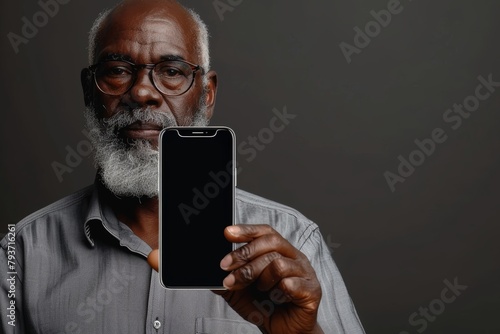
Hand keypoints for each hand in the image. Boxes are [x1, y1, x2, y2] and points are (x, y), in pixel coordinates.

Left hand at [146, 224, 323, 333]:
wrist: (283, 331)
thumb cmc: (260, 304)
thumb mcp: (230, 287)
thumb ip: (207, 273)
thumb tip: (159, 258)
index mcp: (275, 250)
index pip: (262, 231)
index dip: (245, 230)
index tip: (225, 232)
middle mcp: (291, 256)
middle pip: (269, 243)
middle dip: (244, 254)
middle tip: (225, 267)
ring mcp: (304, 272)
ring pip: (278, 263)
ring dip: (258, 276)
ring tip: (253, 289)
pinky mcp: (312, 291)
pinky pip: (295, 283)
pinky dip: (282, 288)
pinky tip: (275, 294)